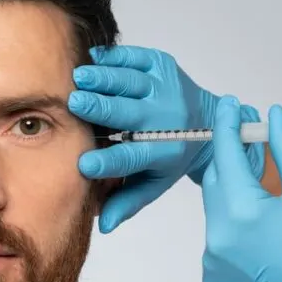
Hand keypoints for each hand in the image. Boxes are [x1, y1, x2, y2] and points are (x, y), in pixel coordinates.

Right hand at [68, 45, 265, 232]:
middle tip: (74, 103)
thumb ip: (127, 202)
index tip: (84, 165)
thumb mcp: (154, 183)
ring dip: (105, 78)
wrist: (208, 121)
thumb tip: (103, 225)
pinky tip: (93, 59)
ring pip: (132, 81)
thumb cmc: (173, 155)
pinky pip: (137, 58)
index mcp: (164, 152)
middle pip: (130, 113)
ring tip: (78, 76)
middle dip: (101, 108)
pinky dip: (114, 57)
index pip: (134, 159)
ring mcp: (167, 88)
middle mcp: (168, 119)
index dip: (110, 164)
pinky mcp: (163, 66)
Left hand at [200, 96, 281, 281]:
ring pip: (216, 211)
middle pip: (216, 182)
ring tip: (267, 207)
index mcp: (241, 210)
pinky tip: (260, 239)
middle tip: (249, 146)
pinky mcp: (210, 277)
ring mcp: (210, 257)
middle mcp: (217, 234)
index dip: (226, 125)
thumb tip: (273, 116)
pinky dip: (233, 230)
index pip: (225, 153)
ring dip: (234, 199)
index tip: (229, 105)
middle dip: (231, 162)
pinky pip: (217, 239)